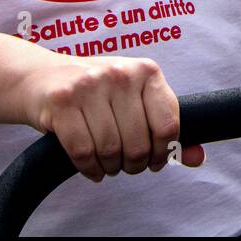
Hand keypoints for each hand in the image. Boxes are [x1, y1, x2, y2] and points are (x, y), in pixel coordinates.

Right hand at [22, 55, 201, 180]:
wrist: (42, 78)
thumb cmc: (96, 92)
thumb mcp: (135, 100)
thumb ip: (166, 127)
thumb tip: (198, 157)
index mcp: (146, 71)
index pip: (169, 124)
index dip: (163, 152)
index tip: (155, 160)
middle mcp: (120, 74)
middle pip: (139, 142)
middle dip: (134, 164)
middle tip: (127, 165)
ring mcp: (89, 85)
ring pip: (111, 149)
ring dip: (110, 167)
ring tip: (108, 164)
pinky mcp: (61, 101)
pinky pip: (83, 152)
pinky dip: (89, 168)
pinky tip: (91, 166)